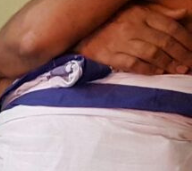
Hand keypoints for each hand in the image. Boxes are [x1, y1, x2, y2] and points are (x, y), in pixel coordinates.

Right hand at [77, 3, 191, 74]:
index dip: (185, 39)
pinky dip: (148, 69)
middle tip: (191, 64)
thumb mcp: (136, 11)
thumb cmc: (110, 22)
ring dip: (168, 63)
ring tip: (179, 70)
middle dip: (181, 54)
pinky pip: (132, 64)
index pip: (170, 27)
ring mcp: (119, 42)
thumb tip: (183, 15)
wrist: (77, 31)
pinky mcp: (108, 55)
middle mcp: (131, 27)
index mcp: (140, 14)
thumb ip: (160, 14)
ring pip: (151, 53)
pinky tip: (158, 72)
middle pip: (163, 41)